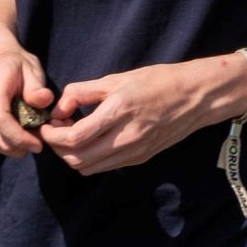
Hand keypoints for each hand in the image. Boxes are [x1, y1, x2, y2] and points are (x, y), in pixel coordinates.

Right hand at [0, 41, 53, 164]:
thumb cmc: (14, 64)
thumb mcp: (31, 68)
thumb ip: (36, 86)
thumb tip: (43, 101)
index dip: (17, 136)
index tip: (37, 144)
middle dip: (18, 144)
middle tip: (40, 143)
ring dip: (11, 147)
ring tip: (31, 143)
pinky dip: (0, 145)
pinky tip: (16, 144)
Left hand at [34, 56, 233, 174]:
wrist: (198, 97)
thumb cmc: (158, 81)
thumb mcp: (117, 78)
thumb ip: (82, 92)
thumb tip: (60, 108)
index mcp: (119, 112)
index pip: (74, 138)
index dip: (52, 135)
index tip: (48, 124)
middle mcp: (127, 137)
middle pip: (77, 159)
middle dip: (58, 149)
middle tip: (56, 132)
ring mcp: (135, 151)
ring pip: (88, 168)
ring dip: (73, 156)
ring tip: (73, 138)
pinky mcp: (141, 157)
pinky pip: (105, 166)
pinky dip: (90, 159)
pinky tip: (93, 141)